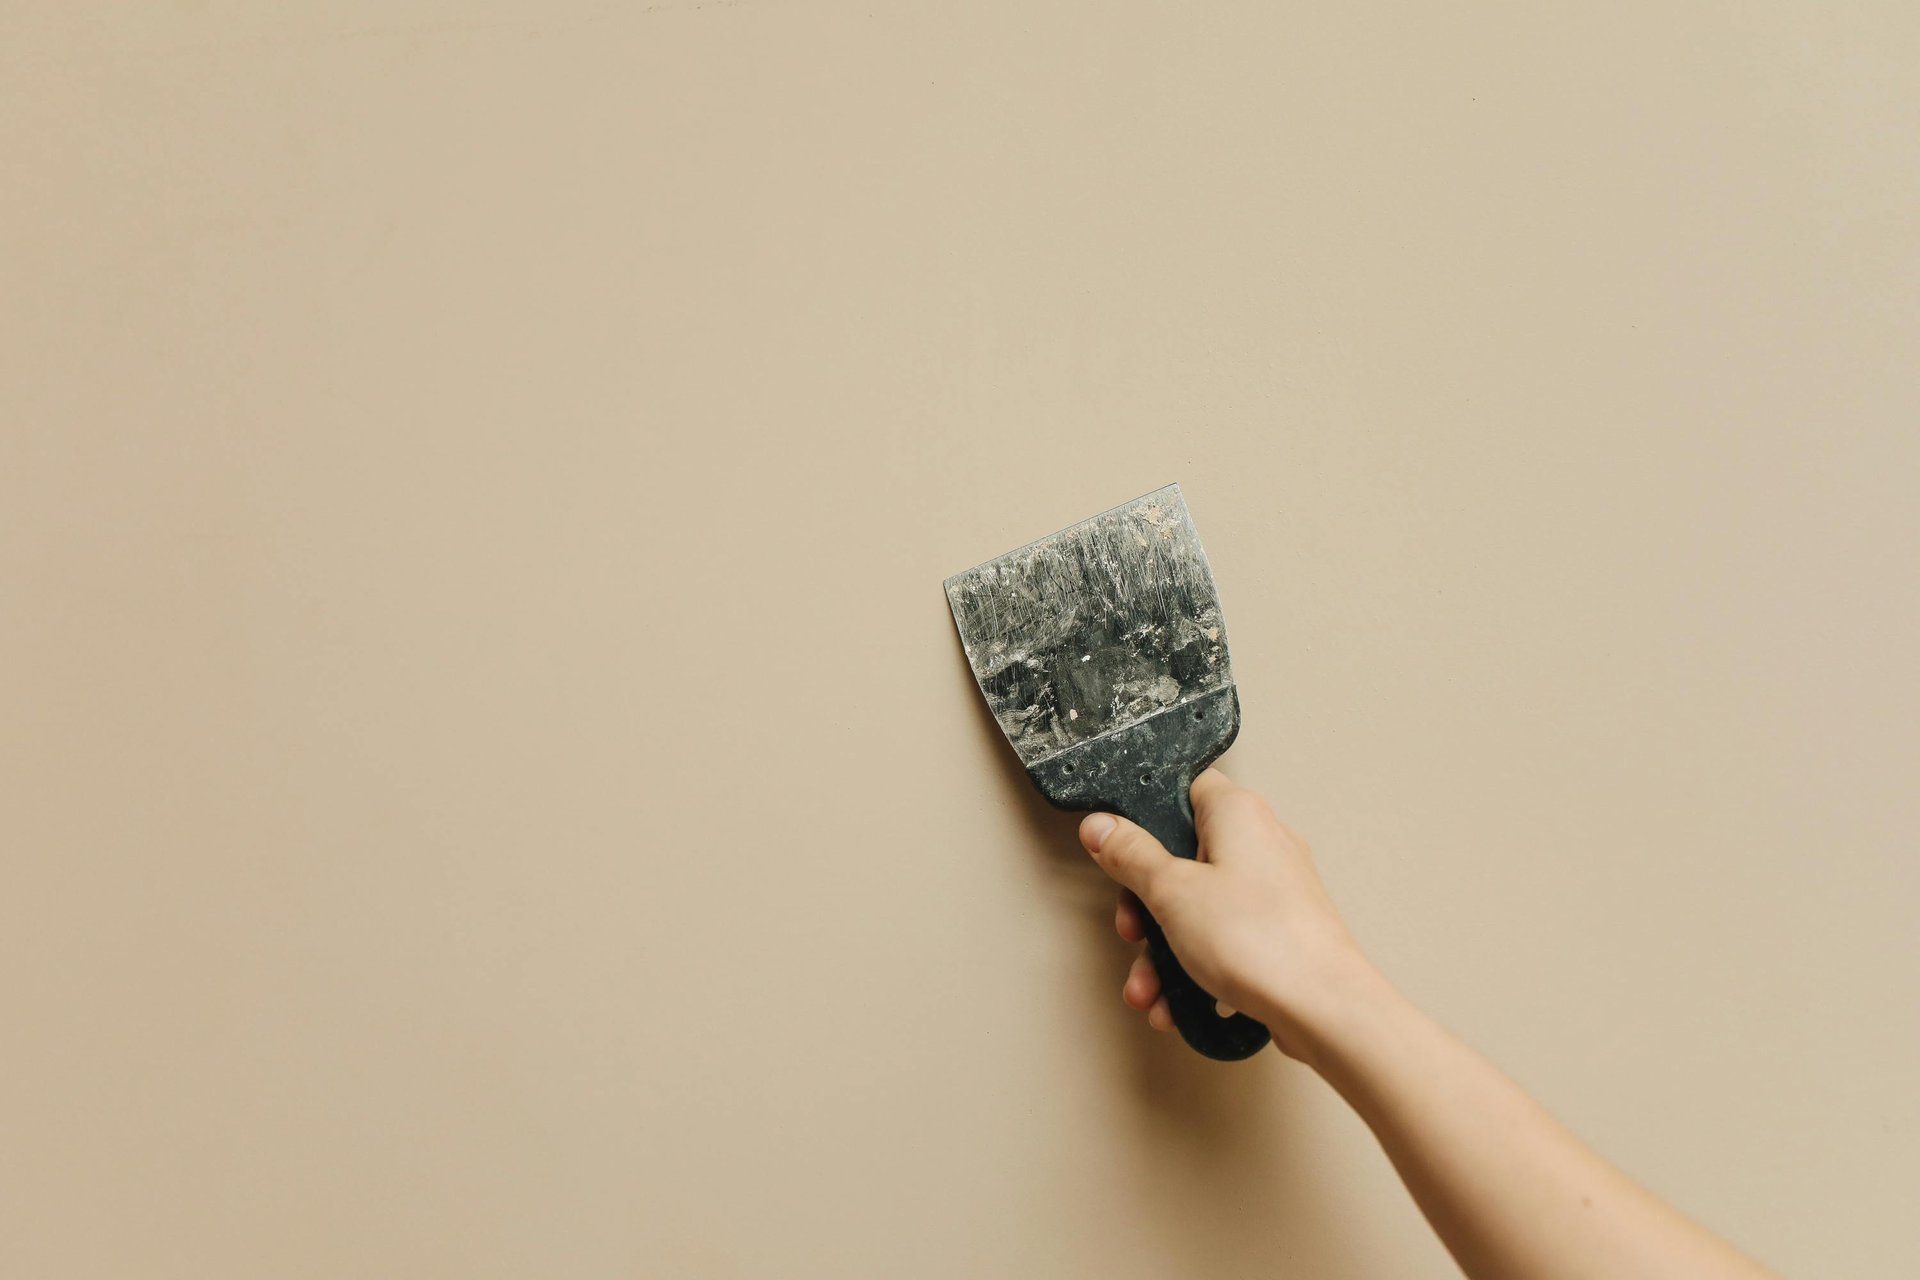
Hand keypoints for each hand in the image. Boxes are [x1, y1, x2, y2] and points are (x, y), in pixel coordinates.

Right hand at [1078, 767, 1374, 1058]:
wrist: (1323, 1008)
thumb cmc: (1261, 940)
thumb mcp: (1171, 893)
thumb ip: (1130, 856)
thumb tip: (1102, 827)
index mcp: (1238, 814)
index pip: (1185, 789)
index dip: (1147, 817)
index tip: (1119, 849)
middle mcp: (1262, 843)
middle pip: (1184, 859)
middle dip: (1147, 908)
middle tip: (1133, 931)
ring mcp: (1274, 890)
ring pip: (1199, 909)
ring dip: (1163, 952)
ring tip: (1149, 988)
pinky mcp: (1280, 931)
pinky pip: (1224, 941)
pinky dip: (1195, 969)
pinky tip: (1176, 1005)